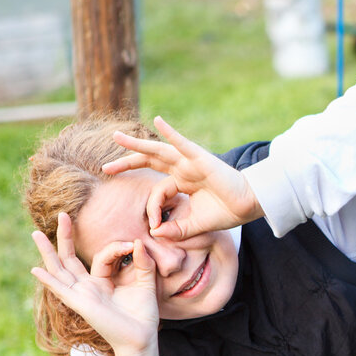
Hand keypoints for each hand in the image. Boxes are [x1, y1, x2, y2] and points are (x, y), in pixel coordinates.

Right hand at [30, 213, 159, 355]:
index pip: (102, 255)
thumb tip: (137, 241)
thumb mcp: (146, 283)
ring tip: (35, 235)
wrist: (142, 338)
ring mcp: (82, 295)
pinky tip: (35, 270)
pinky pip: (62, 290)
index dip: (116, 247)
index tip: (132, 244)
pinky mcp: (81, 304)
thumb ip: (143, 262)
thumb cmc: (143, 314)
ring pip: (60, 270)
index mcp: (103, 281)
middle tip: (62, 214)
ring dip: (48, 252)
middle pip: (70, 258)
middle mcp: (89, 287)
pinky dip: (48, 280)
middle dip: (66, 236)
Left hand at [103, 116, 263, 240]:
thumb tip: (156, 233)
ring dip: (136, 144)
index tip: (155, 225)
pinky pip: (182, 143)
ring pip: (158, 150)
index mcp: (182, 183)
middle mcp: (184, 169)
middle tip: (106, 168)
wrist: (249, 206)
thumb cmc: (226, 213)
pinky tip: (158, 121)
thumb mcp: (195, 225)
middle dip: (127, 163)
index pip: (158, 191)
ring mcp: (191, 162)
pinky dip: (170, 132)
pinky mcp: (201, 159)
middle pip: (150, 161)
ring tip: (116, 136)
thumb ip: (176, 229)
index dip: (152, 207)